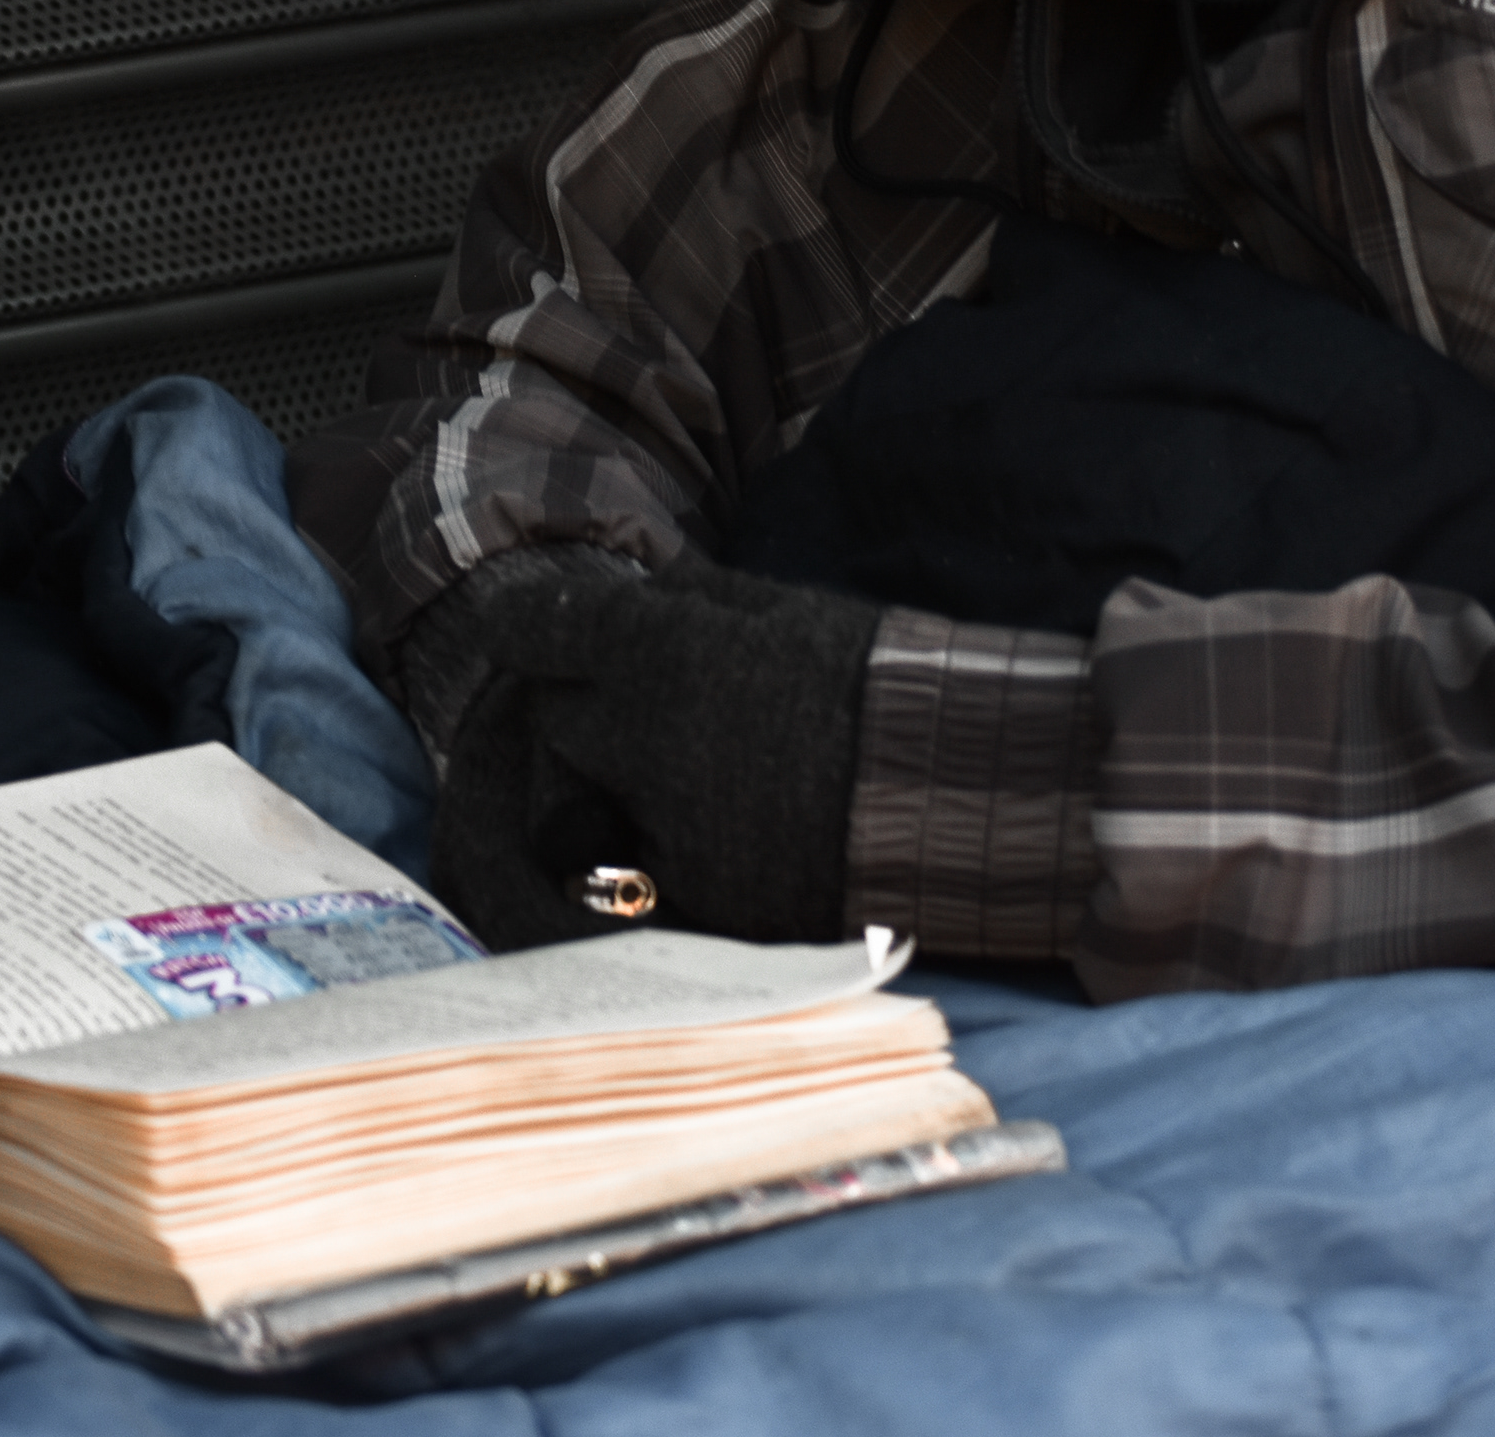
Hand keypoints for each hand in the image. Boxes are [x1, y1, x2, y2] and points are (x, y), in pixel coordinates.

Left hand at [423, 547, 881, 949]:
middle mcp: (639, 744)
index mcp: (658, 656)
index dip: (537, 629)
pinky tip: (720, 826)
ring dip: (607, 788)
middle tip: (634, 703)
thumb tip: (647, 597)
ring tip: (675, 773)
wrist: (958, 791)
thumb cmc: (879, 680)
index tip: (547, 632)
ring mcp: (662, 829)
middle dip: (580, 711)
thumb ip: (695, 603)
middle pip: (553, 723)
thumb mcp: (783, 610)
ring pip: (583, 807)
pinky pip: (641, 869)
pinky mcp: (695, 897)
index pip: (536, 631)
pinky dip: (659, 848)